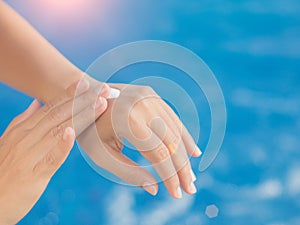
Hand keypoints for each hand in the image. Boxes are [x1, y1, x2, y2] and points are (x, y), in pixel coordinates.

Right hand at [0, 79, 107, 224]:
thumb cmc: (4, 170)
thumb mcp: (9, 141)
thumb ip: (24, 121)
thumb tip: (37, 102)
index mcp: (23, 130)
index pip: (50, 107)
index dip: (69, 94)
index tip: (86, 83)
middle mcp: (26, 139)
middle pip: (58, 115)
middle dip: (82, 100)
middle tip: (103, 89)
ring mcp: (29, 156)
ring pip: (58, 131)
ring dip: (81, 116)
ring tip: (99, 104)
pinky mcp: (33, 175)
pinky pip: (50, 158)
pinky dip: (61, 145)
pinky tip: (72, 132)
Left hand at [78, 83, 200, 198]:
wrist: (83, 96)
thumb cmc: (89, 129)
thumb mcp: (101, 154)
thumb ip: (127, 172)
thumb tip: (155, 189)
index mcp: (128, 120)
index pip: (158, 153)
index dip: (170, 175)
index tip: (177, 194)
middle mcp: (142, 105)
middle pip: (172, 142)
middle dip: (182, 169)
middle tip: (190, 190)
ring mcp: (149, 97)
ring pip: (175, 130)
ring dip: (186, 155)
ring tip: (191, 176)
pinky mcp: (152, 95)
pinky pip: (172, 118)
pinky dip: (184, 136)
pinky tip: (193, 152)